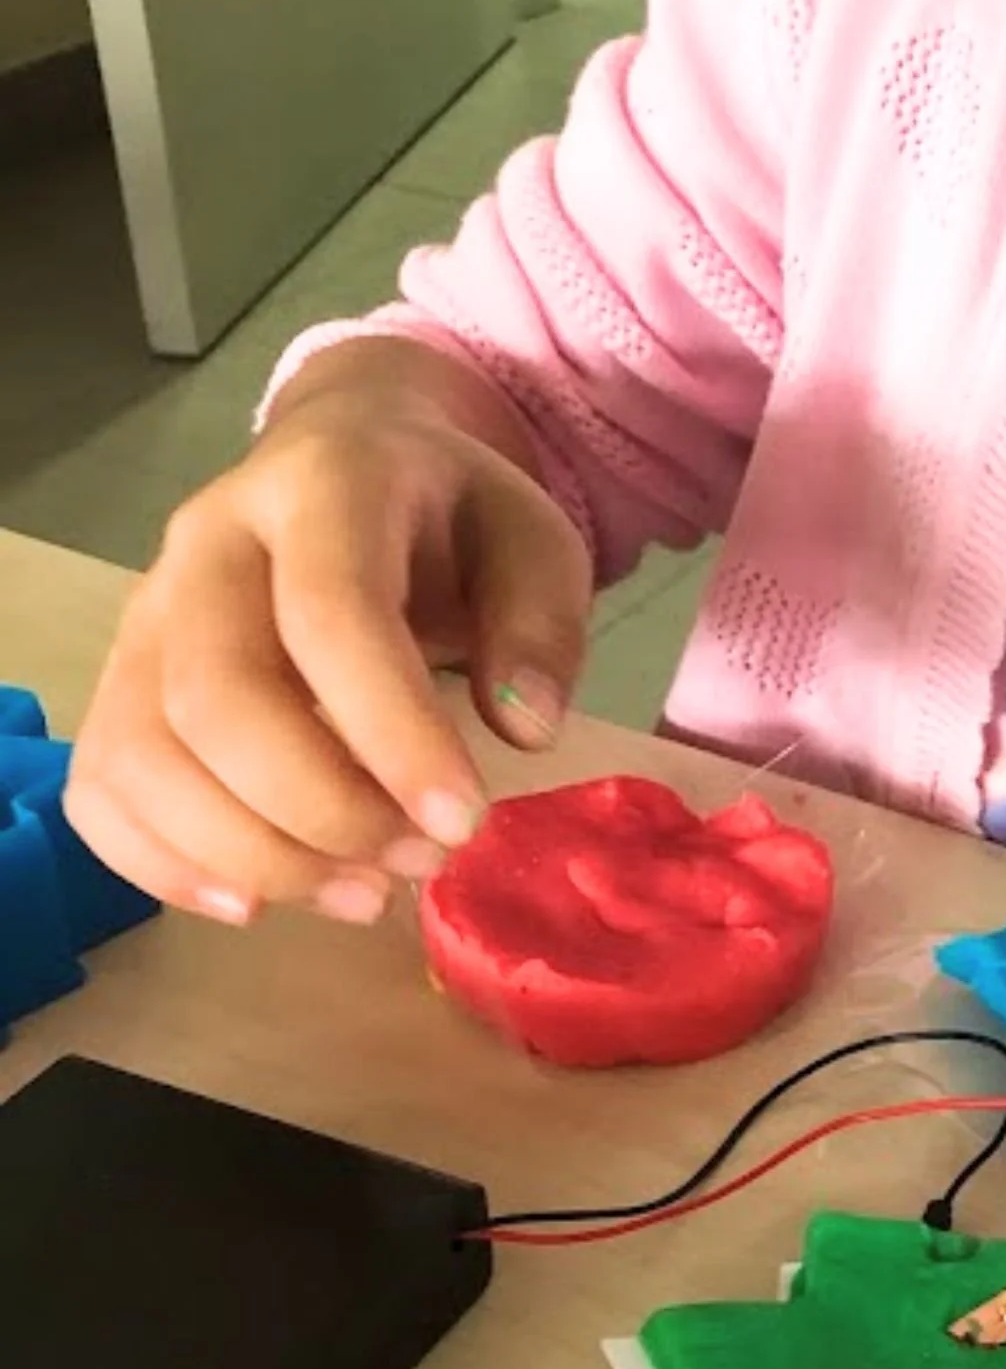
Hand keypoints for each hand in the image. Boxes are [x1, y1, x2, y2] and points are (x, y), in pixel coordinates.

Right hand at [66, 343, 592, 926]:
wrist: (359, 465)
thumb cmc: (453, 524)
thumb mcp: (535, 546)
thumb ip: (540, 628)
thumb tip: (523, 730)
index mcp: (320, 490)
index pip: (329, 613)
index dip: (392, 733)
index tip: (462, 823)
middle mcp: (205, 544)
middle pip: (216, 696)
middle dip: (323, 809)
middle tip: (423, 860)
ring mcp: (146, 614)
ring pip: (143, 751)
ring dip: (251, 852)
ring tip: (364, 896)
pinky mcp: (121, 681)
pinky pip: (102, 786)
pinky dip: (165, 864)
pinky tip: (259, 903)